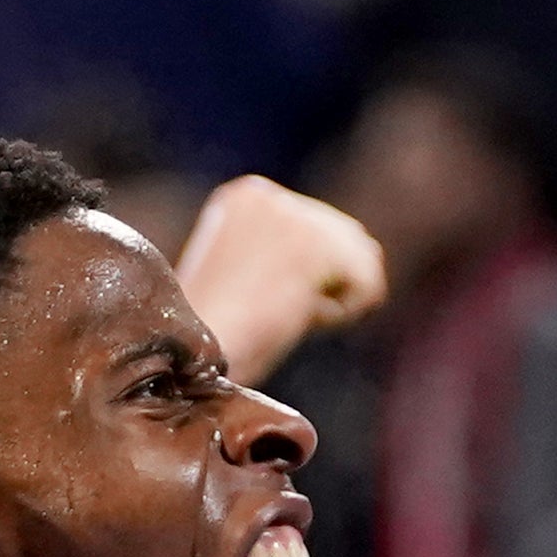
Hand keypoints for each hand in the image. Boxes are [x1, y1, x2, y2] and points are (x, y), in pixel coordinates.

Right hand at [172, 178, 384, 380]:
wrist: (187, 361)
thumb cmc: (214, 339)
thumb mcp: (249, 276)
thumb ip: (290, 252)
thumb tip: (366, 248)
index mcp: (246, 196)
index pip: (322, 230)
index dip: (307, 279)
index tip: (259, 300)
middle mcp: (269, 195)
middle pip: (351, 241)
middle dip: (324, 286)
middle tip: (270, 312)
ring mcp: (291, 215)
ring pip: (362, 263)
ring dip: (330, 301)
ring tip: (277, 315)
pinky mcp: (313, 246)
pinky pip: (369, 288)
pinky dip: (339, 316)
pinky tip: (290, 318)